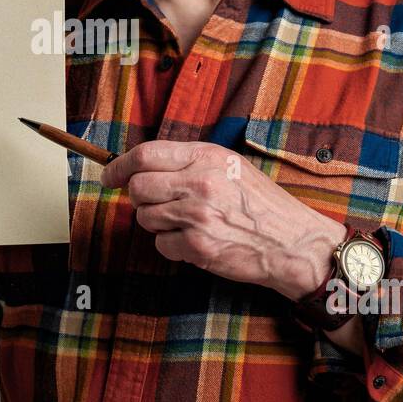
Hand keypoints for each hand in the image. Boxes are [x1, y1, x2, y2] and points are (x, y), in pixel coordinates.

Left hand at [98, 140, 347, 300]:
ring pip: (145, 218)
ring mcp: (197, 216)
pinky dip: (172, 246)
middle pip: (138, 188)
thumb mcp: (230, 166)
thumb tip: (142, 167)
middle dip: (140, 199)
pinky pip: (161, 245)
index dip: (120, 166)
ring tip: (187, 222)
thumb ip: (189, 162)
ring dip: (158, 223)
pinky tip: (196, 241)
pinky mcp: (198, 247)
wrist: (292, 242)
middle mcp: (200, 183)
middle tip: (157, 204)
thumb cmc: (261, 204)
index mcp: (207, 156)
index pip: (145, 154)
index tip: (110, 176)